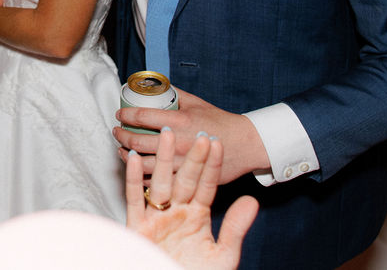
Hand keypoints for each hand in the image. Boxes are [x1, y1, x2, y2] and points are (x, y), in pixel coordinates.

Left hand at [114, 88, 269, 184]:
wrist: (243, 145)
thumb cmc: (221, 122)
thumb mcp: (197, 102)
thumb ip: (177, 94)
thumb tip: (159, 86)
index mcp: (179, 120)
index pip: (143, 116)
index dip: (126, 115)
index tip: (119, 114)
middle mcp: (176, 142)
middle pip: (137, 140)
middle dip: (121, 136)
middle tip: (117, 131)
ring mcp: (179, 163)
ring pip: (142, 163)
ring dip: (127, 156)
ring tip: (121, 150)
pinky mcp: (184, 178)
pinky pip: (155, 180)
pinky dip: (141, 175)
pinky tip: (136, 168)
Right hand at [126, 129, 257, 269]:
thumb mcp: (223, 256)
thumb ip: (235, 228)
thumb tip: (252, 201)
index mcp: (198, 216)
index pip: (206, 185)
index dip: (211, 165)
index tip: (217, 142)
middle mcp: (177, 212)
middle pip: (184, 178)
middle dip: (191, 156)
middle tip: (196, 130)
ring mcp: (157, 218)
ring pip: (160, 182)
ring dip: (162, 158)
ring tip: (166, 132)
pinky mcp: (138, 227)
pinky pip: (135, 199)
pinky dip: (133, 180)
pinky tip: (134, 159)